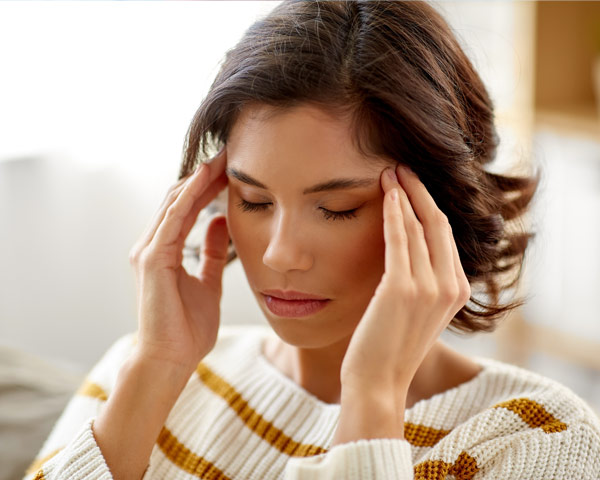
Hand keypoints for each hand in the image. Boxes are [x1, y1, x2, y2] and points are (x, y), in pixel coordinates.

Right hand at [128, 147, 229, 372]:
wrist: (171, 360)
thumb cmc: (187, 328)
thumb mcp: (208, 282)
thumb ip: (214, 253)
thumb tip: (222, 223)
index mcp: (164, 250)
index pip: (185, 207)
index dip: (206, 186)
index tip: (230, 169)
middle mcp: (152, 245)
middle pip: (178, 198)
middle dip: (204, 175)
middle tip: (229, 154)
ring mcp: (148, 250)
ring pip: (173, 202)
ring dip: (198, 178)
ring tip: (222, 158)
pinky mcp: (151, 259)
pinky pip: (173, 219)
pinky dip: (189, 196)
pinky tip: (206, 178)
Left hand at [334, 164, 470, 441]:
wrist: (377, 380)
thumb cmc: (389, 344)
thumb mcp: (415, 310)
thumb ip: (420, 278)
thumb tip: (405, 245)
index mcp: (457, 290)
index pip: (444, 235)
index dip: (428, 204)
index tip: (411, 184)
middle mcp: (450, 286)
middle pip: (437, 223)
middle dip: (418, 191)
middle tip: (400, 167)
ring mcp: (429, 287)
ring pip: (419, 226)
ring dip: (403, 194)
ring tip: (389, 171)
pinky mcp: (403, 289)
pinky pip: (400, 239)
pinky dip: (393, 212)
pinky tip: (386, 193)